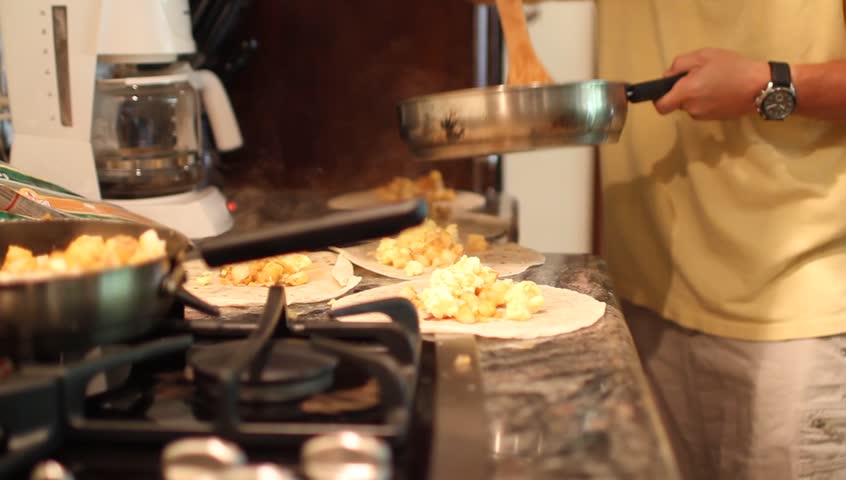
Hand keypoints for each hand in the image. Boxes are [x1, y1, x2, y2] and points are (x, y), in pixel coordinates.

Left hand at [654, 48, 769, 119]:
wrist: (761, 86)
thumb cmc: (732, 67)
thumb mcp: (704, 56)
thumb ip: (679, 65)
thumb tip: (667, 77)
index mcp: (686, 93)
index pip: (660, 106)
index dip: (659, 98)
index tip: (666, 88)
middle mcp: (691, 109)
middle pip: (677, 103)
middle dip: (682, 91)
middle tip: (699, 75)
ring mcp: (703, 116)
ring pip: (690, 105)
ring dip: (696, 95)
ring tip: (714, 80)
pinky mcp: (714, 119)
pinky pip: (702, 109)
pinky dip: (706, 100)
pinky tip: (721, 89)